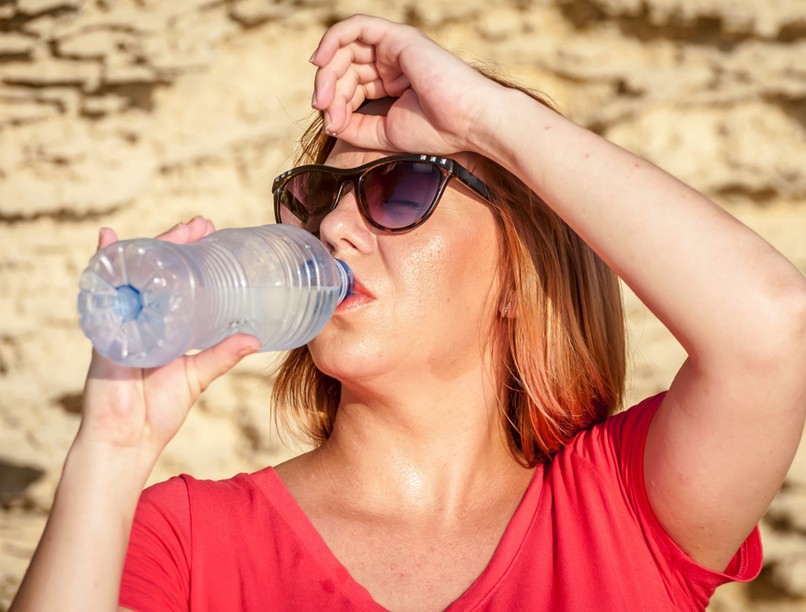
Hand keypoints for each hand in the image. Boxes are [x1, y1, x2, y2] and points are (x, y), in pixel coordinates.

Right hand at [75, 217, 260, 466]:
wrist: (128, 441)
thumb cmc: (158, 410)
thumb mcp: (197, 375)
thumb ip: (223, 354)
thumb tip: (255, 337)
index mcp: (161, 324)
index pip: (174, 281)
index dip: (190, 256)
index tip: (211, 234)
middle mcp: (139, 316)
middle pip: (154, 270)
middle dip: (176, 243)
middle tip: (203, 225)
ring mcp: (120, 320)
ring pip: (132, 273)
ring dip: (151, 246)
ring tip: (176, 230)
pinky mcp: (105, 330)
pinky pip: (101, 291)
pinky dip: (102, 264)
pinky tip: (109, 239)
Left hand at [310, 14, 503, 155]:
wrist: (467, 122)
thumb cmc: (436, 130)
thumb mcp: (382, 133)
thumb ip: (354, 126)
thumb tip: (328, 120)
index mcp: (392, 82)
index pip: (351, 85)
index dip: (335, 103)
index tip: (331, 126)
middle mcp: (392, 62)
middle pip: (345, 67)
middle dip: (328, 88)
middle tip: (322, 109)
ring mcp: (395, 48)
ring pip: (345, 48)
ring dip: (328, 72)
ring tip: (323, 97)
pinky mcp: (397, 38)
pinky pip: (356, 27)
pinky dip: (332, 39)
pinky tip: (320, 61)